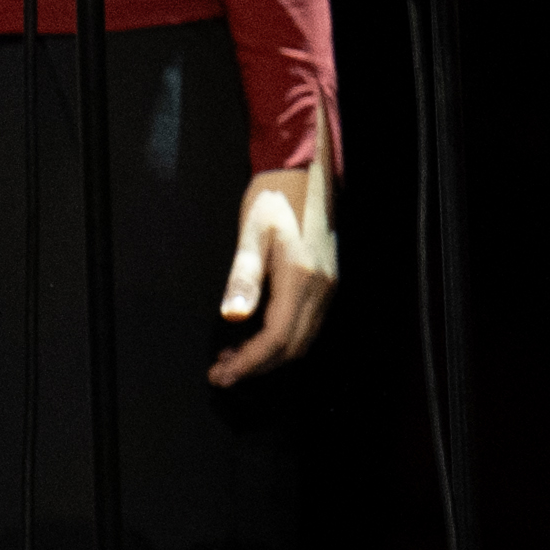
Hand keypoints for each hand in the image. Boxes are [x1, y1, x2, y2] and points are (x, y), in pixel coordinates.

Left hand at [211, 163, 337, 387]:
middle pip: (293, 347)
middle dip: (258, 366)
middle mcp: (320, 288)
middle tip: (222, 372)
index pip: (277, 338)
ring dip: (269, 355)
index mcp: (301, 278)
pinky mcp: (326, 283)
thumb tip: (233, 317)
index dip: (250, 362)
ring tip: (233, 358)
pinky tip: (255, 335)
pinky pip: (306, 325)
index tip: (222, 374)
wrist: (301, 174)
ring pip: (302, 340)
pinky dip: (281, 339)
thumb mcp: (250, 235)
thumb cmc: (271, 200)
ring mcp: (327, 287)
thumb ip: (243, 278)